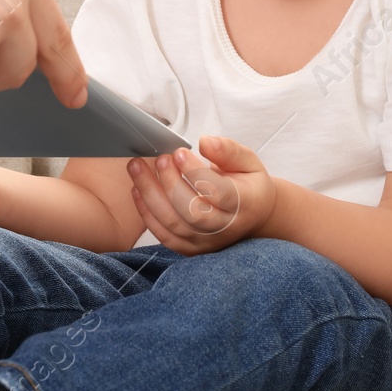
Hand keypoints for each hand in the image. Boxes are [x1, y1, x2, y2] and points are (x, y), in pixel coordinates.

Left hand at [128, 135, 276, 254]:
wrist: (254, 216)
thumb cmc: (248, 184)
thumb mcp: (248, 161)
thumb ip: (228, 151)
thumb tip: (206, 142)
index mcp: (244, 204)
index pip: (217, 193)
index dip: (195, 172)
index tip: (179, 152)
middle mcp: (225, 228)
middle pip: (193, 212)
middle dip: (170, 183)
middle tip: (160, 158)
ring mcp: (207, 242)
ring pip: (173, 224)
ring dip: (150, 194)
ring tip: (137, 167)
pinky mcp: (190, 248)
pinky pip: (164, 235)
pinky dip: (146, 213)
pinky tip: (136, 189)